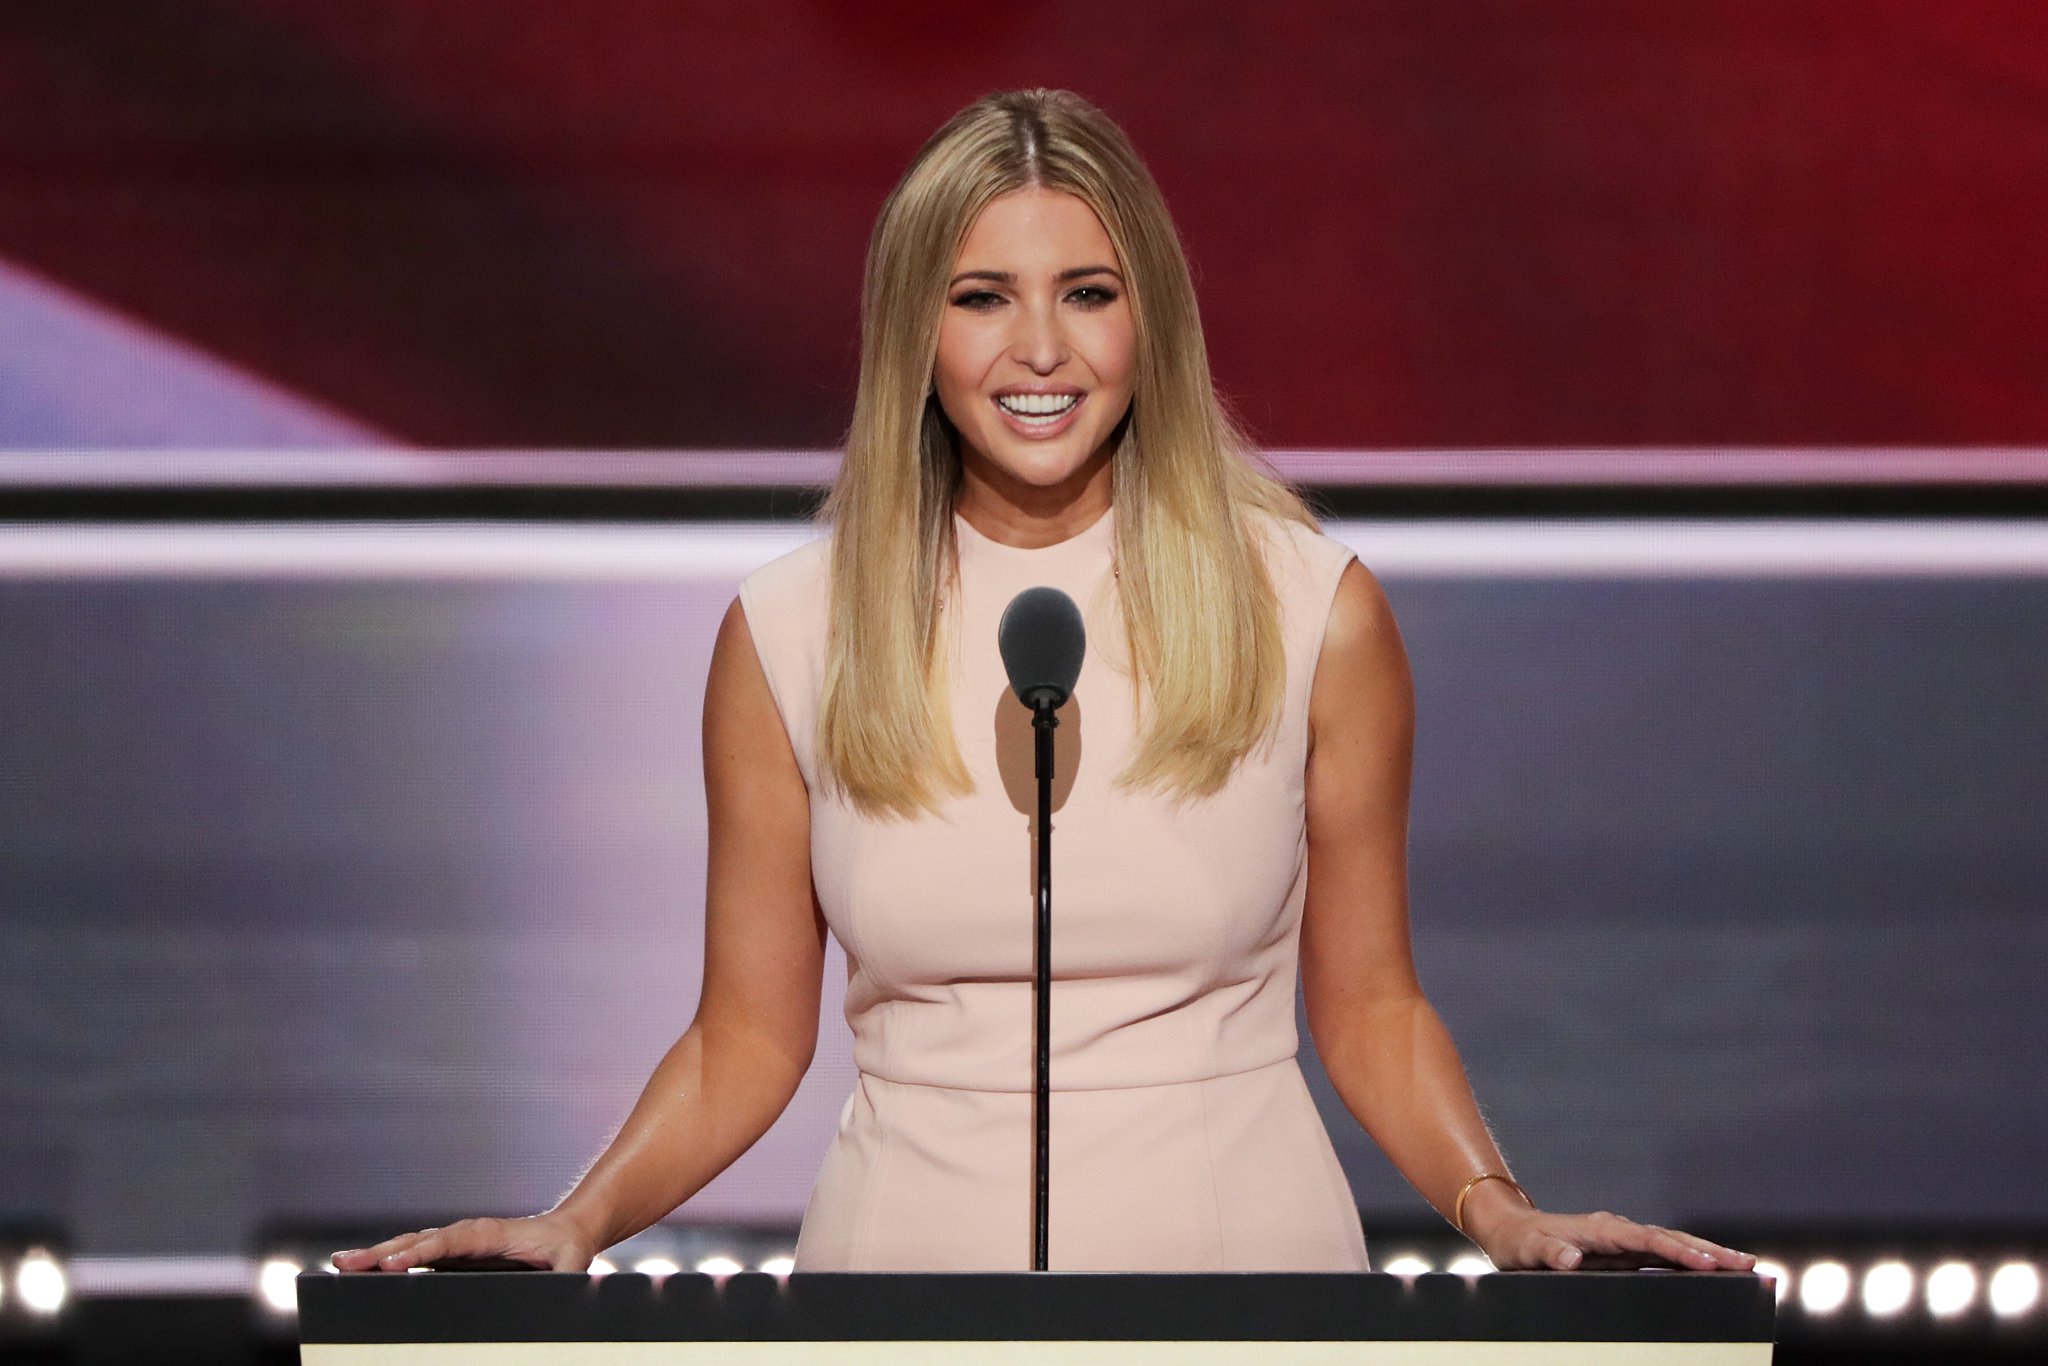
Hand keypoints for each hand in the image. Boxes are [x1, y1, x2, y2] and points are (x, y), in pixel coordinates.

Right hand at [330, 1211, 598, 1273]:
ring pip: (410, 1245)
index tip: (392, 1265)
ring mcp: (456, 1242)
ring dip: (375, 1254)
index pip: (449, 1242)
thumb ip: (566, 1276)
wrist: (567, 1231)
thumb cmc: (568, 1249)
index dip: (421, 1252)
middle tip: (345, 1263)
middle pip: (418, 1241)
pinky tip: (361, 1267)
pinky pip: (415, 1253)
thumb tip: (560, 1289)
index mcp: (490, 1235)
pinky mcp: (451, 1252)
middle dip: (381, 1252)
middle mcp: (467, 1234)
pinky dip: (387, 1258)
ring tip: (340, 1264)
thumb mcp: (572, 1264)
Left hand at [1470, 1206, 1755, 1272]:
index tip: (1710, 1264)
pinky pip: (1662, 1255)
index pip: (1647, 1240)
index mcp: (1599, 1230)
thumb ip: (1550, 1254)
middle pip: (1670, 1239)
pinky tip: (1711, 1271)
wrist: (1511, 1230)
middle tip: (1747, 1264)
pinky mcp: (1622, 1251)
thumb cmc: (1519, 1243)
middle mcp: (1616, 1230)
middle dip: (1709, 1251)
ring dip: (1706, 1255)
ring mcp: (1622, 1240)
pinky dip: (1688, 1261)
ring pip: (1672, 1245)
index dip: (1679, 1252)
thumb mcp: (1528, 1251)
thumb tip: (1573, 1258)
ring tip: (1743, 1266)